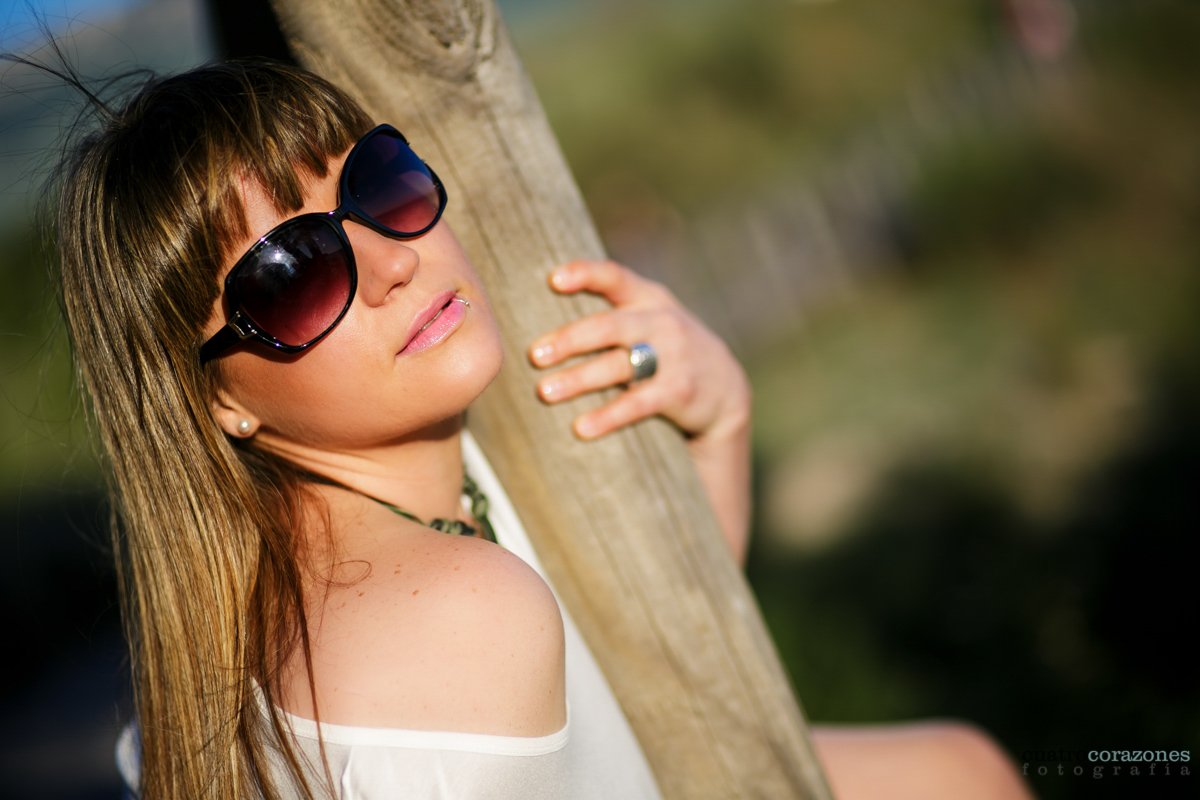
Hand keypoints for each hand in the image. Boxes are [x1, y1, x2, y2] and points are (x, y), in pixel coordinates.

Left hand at [527, 260, 749, 444]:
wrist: (724, 387)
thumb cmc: (665, 349)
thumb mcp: (648, 319)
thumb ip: (609, 311)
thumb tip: (536, 310)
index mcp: (648, 298)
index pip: (614, 276)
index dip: (585, 274)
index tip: (553, 279)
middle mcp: (662, 322)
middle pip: (609, 326)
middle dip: (569, 340)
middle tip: (534, 355)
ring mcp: (675, 356)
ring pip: (620, 365)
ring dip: (580, 379)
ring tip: (545, 392)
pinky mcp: (680, 391)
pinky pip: (639, 404)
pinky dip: (609, 416)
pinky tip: (581, 428)